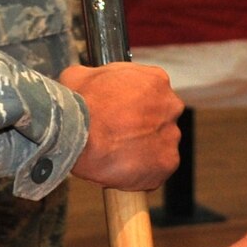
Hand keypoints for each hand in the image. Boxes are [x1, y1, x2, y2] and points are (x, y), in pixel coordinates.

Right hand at [59, 62, 182, 191]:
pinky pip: (158, 169)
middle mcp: (170, 106)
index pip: (153, 93)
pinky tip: (124, 168)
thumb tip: (89, 83)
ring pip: (161, 144)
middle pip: (161, 118)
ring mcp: (171, 136)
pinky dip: (144, 171)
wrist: (75, 133)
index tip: (123, 113)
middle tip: (120, 134)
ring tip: (119, 153)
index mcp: (155, 81)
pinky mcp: (167, 163)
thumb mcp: (80, 74)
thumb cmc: (79, 104)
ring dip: (145, 149)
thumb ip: (96, 76)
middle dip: (144, 126)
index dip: (136, 105)